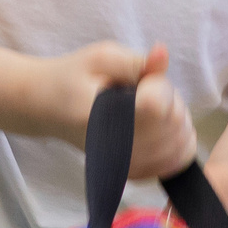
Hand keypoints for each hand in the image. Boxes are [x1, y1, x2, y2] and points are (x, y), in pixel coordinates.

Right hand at [55, 41, 196, 179]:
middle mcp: (113, 150)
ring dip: (175, 120)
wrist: (48, 108)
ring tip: (151, 108)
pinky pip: (175, 162)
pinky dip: (177, 141)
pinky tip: (160, 126)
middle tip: (146, 90)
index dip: (158, 84)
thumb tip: (162, 54)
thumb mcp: (100, 57)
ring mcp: (124, 166)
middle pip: (173, 124)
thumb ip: (136, 61)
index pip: (157, 105)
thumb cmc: (74, 78)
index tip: (141, 78)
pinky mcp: (132, 173)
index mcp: (103, 117)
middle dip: (170, 100)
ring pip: (179, 143)